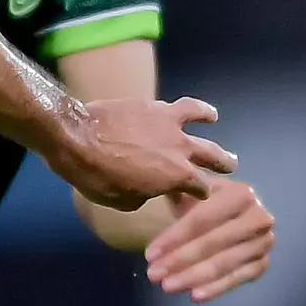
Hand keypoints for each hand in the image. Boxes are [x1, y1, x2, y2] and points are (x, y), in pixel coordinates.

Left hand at [49, 95, 233, 208]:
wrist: (76, 138)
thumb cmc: (96, 177)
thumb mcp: (123, 201)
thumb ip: (144, 194)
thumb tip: (148, 187)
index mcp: (177, 176)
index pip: (201, 188)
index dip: (199, 197)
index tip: (196, 199)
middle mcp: (181, 148)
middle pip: (212, 155)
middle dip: (223, 163)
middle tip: (230, 165)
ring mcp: (169, 123)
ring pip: (200, 117)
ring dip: (209, 119)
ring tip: (213, 117)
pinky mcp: (154, 106)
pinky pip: (178, 104)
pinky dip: (188, 106)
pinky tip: (188, 105)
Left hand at [143, 179, 274, 302]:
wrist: (225, 212)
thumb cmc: (200, 201)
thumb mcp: (189, 190)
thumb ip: (180, 190)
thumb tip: (167, 184)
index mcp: (241, 193)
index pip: (202, 218)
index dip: (175, 237)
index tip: (150, 254)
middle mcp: (259, 217)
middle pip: (214, 242)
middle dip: (180, 260)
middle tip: (153, 275)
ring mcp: (264, 242)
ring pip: (224, 263)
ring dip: (193, 277)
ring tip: (167, 286)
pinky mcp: (262, 263)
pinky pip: (238, 279)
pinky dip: (216, 288)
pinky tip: (195, 295)